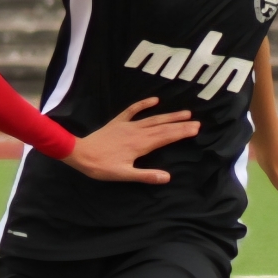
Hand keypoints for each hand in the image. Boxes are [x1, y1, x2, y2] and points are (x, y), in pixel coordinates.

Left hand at [63, 98, 200, 184]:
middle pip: (163, 127)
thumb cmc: (102, 167)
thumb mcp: (124, 175)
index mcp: (141, 145)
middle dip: (180, 124)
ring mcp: (128, 125)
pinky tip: (155, 100)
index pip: (166, 137)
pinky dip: (144, 104)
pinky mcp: (118, 122)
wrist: (80, 153)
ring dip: (169, 115)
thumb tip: (167, 177)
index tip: (196, 129)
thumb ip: (145, 175)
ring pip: (153, 118)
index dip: (182, 133)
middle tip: (197, 122)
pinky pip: (133, 110)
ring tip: (184, 112)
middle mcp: (137, 132)